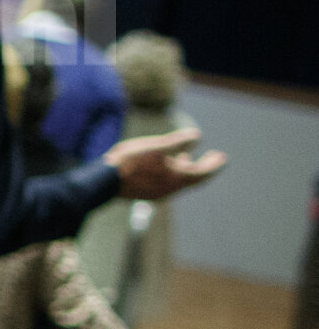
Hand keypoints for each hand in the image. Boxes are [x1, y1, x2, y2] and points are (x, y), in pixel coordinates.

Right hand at [106, 127, 225, 199]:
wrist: (106, 182)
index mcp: (177, 178)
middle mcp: (171, 189)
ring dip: (185, 168)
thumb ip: (178, 142)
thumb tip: (197, 136)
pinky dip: (171, 173)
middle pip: (193, 178)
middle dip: (204, 167)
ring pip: (178, 180)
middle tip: (214, 157)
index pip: (203, 173)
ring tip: (186, 157)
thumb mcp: (157, 147)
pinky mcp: (145, 192)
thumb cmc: (132, 162)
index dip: (214, 165)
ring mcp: (158, 192)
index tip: (222, 157)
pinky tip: (162, 165)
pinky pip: (165, 183)